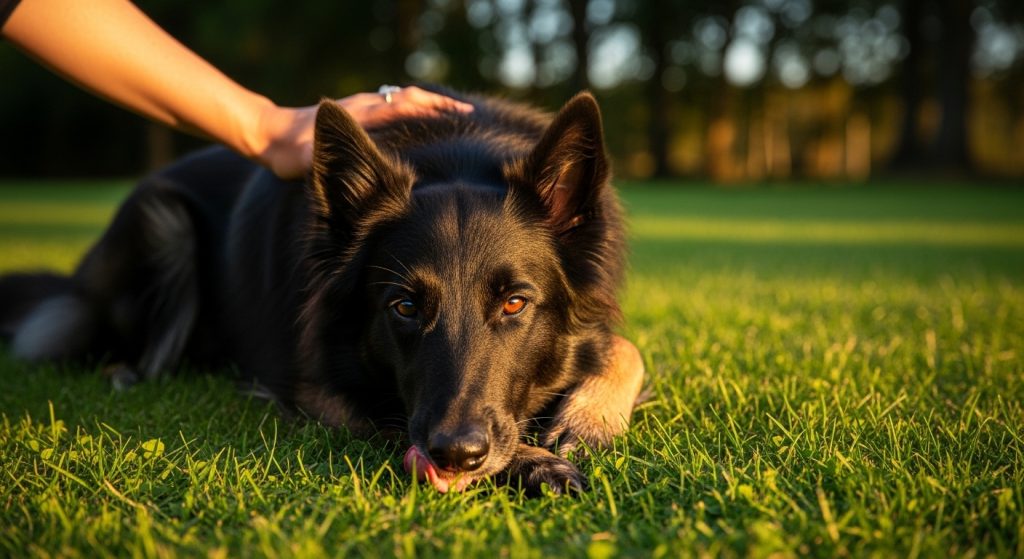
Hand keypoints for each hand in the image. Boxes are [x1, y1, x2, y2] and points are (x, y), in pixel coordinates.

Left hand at [253, 86, 473, 179]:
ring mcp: (362, 106)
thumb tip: (364, 157)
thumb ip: (335, 154)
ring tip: (455, 115)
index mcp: (361, 114)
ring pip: (403, 98)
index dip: (434, 110)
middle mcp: (365, 105)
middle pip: (411, 97)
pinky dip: (414, 108)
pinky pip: (393, 104)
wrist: (268, 135)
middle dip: (441, 104)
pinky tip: (422, 120)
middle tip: (470, 113)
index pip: (406, 106)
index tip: (461, 116)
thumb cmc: (290, 153)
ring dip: (430, 104)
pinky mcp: (357, 111)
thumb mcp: (311, 158)